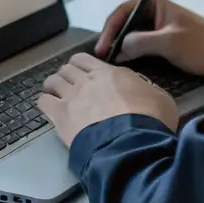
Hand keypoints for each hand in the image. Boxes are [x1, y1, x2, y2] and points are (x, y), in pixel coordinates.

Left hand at [37, 53, 178, 147]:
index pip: (86, 59)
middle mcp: (88, 80)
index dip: (82, 65)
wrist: (132, 143)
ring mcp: (72, 96)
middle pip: (68, 68)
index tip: (85, 74)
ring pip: (53, 80)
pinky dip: (44, 102)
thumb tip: (143, 91)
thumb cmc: (150, 120)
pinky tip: (49, 108)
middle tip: (71, 85)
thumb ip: (145, 89)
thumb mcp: (160, 98)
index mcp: (110, 73)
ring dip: (54, 86)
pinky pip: (43, 101)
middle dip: (68, 74)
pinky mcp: (61, 116)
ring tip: (56, 95)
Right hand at [94, 0, 203, 75]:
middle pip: (122, 23)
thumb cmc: (200, 43)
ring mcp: (154, 26)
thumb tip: (117, 49)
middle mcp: (150, 11)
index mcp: (152, 2)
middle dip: (111, 39)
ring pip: (128, 35)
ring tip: (107, 64)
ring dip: (118, 48)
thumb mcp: (169, 41)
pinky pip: (137, 45)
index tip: (101, 49)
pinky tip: (121, 65)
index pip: (121, 12)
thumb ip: (141, 42)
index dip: (109, 30)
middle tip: (101, 60)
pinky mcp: (159, 41)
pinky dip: (128, 53)